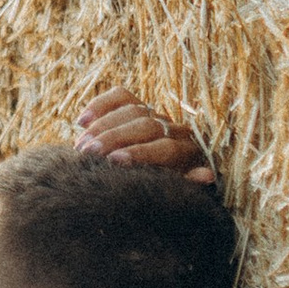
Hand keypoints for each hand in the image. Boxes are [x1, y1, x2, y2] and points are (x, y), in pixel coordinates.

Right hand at [76, 86, 215, 184]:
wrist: (156, 177)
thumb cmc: (165, 190)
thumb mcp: (177, 191)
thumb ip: (188, 183)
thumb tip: (207, 175)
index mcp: (187, 152)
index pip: (167, 147)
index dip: (141, 152)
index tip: (114, 161)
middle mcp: (173, 129)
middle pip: (145, 125)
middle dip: (115, 137)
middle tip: (89, 153)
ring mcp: (155, 115)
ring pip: (131, 110)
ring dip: (103, 126)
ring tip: (81, 146)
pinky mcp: (137, 106)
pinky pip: (120, 96)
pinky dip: (100, 105)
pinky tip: (81, 121)